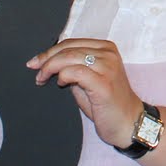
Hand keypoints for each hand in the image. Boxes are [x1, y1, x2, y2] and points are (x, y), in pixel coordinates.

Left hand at [27, 38, 142, 149]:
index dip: (50, 51)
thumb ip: (73, 67)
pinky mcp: (103, 83)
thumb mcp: (89, 79)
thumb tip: (49, 63)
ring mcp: (107, 67)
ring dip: (50, 68)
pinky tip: (62, 83)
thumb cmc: (108, 104)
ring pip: (69, 58)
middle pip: (68, 48)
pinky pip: (75, 72)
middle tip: (35, 71)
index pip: (71, 42)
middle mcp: (108, 54)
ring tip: (43, 79)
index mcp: (106, 48)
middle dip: (46, 59)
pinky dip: (63, 76)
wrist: (129, 123)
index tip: (36, 62)